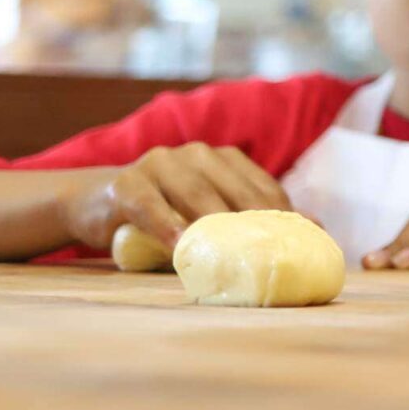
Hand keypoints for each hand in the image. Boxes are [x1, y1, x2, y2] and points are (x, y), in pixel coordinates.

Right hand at [61, 143, 291, 251]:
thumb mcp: (206, 213)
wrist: (93, 202)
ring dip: (213, 223)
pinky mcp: (126, 182)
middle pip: (234, 190)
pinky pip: (150, 204)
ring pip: (195, 193)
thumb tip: (315, 229)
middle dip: (255, 222)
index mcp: (223, 159)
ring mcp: (160, 163)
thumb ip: (249, 217)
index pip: (261, 188)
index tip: (300, 244)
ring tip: (231, 252)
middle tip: (270, 255)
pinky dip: (166, 225)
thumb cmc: (162, 213)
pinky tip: (179, 246)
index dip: (282, 216)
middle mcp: (196, 154)